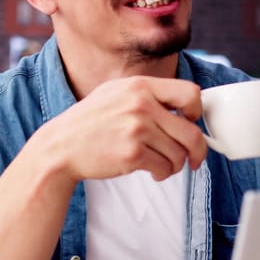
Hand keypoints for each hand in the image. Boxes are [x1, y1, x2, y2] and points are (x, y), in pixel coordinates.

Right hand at [31, 77, 206, 182]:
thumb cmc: (91, 122)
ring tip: (163, 165)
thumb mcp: (116, 92)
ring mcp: (137, 129)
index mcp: (141, 86)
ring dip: (175, 164)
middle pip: (191, 132)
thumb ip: (148, 94)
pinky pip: (164, 167)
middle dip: (198, 150)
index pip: (190, 93)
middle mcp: (142, 105)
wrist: (62, 146)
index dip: (197, 110)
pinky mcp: (132, 154)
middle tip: (195, 159)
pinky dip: (163, 173)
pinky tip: (153, 171)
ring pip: (179, 154)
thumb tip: (186, 106)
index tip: (192, 122)